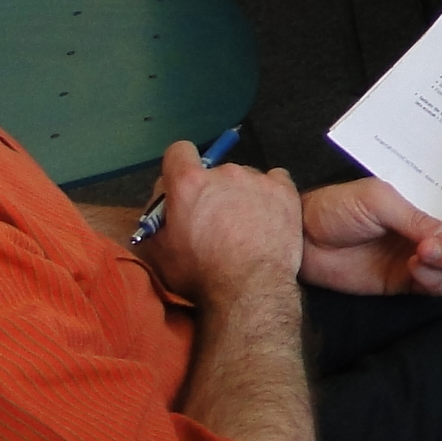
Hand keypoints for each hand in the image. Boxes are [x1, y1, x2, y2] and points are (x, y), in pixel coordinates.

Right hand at [142, 140, 302, 304]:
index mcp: (189, 183)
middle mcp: (224, 172)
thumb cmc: (199, 273)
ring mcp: (258, 179)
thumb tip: (163, 197)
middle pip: (214, 171)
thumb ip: (156, 215)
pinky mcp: (285, 190)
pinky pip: (274, 182)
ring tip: (245, 226)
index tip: (183, 185)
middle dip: (212, 190)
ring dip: (241, 195)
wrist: (248, 289)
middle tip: (215, 220)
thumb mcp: (158, 249)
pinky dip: (270, 195)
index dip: (178, 166)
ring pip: (245, 179)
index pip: (179, 151)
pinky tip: (267, 217)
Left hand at [301, 179, 441, 296]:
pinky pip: (430, 286)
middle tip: (439, 246)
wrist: (300, 239)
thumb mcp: (379, 200)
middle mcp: (423, 231)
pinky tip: (415, 269)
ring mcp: (414, 258)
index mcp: (423, 204)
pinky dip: (432, 280)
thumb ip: (416, 218)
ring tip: (423, 256)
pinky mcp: (401, 282)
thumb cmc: (338, 206)